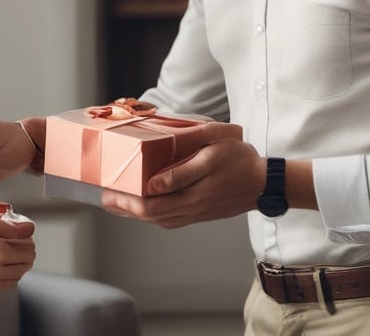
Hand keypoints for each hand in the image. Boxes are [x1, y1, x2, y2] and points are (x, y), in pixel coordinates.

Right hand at [0, 217, 35, 300]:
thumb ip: (9, 228)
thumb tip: (29, 229)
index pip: (28, 254)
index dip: (28, 246)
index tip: (25, 241)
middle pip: (23, 267)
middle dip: (24, 257)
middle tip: (17, 249)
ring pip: (14, 280)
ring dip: (14, 269)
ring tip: (5, 259)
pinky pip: (0, 288)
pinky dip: (2, 279)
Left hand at [101, 139, 265, 227]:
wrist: (266, 182)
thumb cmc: (239, 158)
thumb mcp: (213, 149)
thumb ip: (182, 168)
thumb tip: (153, 183)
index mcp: (191, 192)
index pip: (149, 203)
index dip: (125, 199)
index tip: (107, 189)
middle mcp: (191, 208)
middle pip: (149, 214)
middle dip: (123, 207)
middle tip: (103, 198)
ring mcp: (196, 214)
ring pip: (158, 219)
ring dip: (135, 213)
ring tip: (116, 204)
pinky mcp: (199, 214)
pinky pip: (170, 220)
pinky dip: (151, 215)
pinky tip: (142, 209)